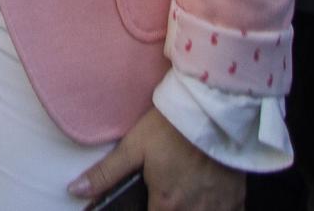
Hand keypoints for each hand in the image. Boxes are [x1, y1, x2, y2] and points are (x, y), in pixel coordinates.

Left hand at [69, 106, 243, 209]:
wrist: (210, 112)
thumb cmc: (169, 129)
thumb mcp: (132, 148)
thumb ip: (105, 174)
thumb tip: (75, 191)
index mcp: (168, 204)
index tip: (146, 205)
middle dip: (167, 210)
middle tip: (161, 198)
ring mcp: (220, 206)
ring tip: (182, 197)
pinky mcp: (237, 198)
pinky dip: (215, 210)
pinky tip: (206, 201)